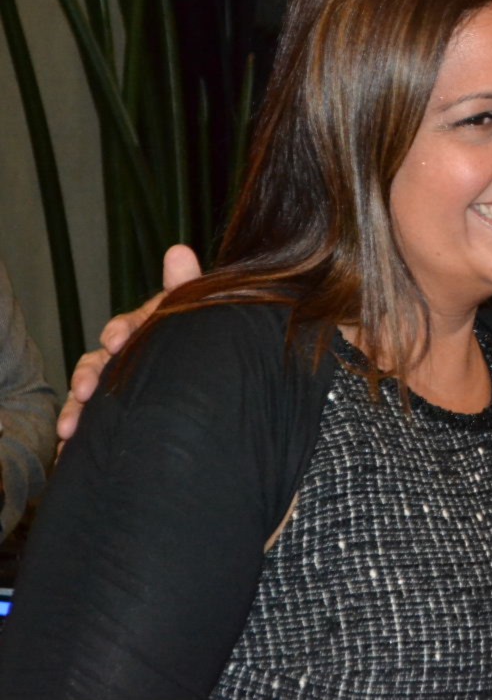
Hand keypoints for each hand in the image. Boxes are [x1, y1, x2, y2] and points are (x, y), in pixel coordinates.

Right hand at [57, 245, 203, 448]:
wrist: (213, 382)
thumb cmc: (199, 334)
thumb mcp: (194, 312)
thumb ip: (185, 285)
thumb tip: (179, 249)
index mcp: (145, 331)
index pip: (127, 327)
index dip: (121, 332)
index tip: (118, 340)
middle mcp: (125, 357)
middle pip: (98, 364)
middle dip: (86, 377)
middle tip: (84, 391)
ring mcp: (118, 386)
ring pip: (88, 396)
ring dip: (74, 410)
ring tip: (69, 430)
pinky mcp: (114, 414)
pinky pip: (91, 424)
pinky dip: (78, 436)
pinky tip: (68, 452)